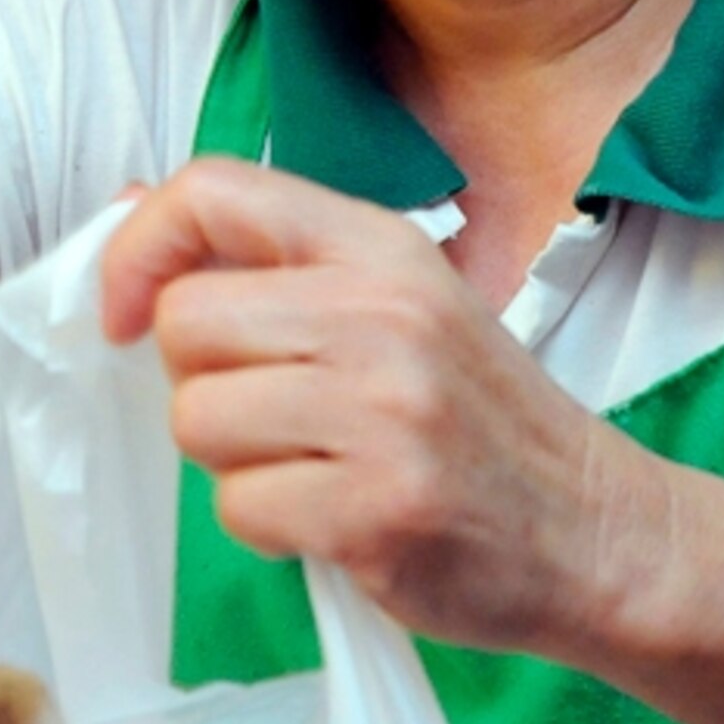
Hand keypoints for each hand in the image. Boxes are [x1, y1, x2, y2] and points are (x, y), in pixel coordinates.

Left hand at [98, 157, 669, 660]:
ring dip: (233, 461)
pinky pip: (239, 507)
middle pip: (184, 321)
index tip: (124, 311)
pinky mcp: (378, 510)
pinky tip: (333, 519)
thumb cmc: (479, 419)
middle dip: (199, 380)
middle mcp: (383, 314)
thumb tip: (125, 211)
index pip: (211, 191)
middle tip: (268, 413)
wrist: (599, 532)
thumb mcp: (397, 301)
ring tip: (312, 468)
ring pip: (198, 419)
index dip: (137, 248)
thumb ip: (272, 260)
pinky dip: (270, 527)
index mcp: (380, 247)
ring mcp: (385, 413)